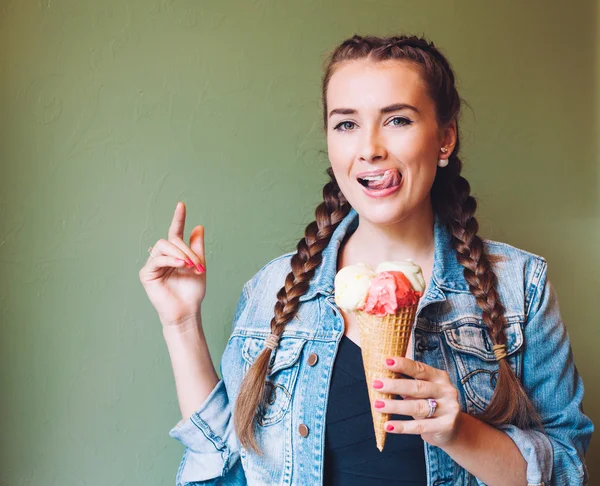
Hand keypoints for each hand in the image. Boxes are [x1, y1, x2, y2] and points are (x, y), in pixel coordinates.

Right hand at [139, 202, 206, 328]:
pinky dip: (169, 260)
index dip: (178, 218)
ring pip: (163, 246)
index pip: (175, 232)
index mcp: (175, 254)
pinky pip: (156, 259)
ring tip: (189, 266)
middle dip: (186, 250)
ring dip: (179, 254)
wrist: (187, 310)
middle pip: (172, 241)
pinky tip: (179, 265)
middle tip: (196, 264)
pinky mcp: (146, 274)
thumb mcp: (199, 265)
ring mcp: (153, 264)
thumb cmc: (192, 291)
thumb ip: (197, 246)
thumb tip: (198, 226)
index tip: (181, 204)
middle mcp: (163, 257)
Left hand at [372, 356, 461, 447]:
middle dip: (395, 385)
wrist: (453, 429)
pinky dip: (402, 426)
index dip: (403, 364)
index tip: (385, 361)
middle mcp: (446, 390)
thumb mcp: (422, 391)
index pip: (419, 368)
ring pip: (418, 407)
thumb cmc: (431, 403)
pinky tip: (388, 425)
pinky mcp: (446, 426)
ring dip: (395, 406)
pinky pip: (420, 426)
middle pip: (418, 387)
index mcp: (439, 377)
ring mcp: (449, 409)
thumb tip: (382, 375)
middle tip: (376, 384)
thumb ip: (407, 383)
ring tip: (377, 404)